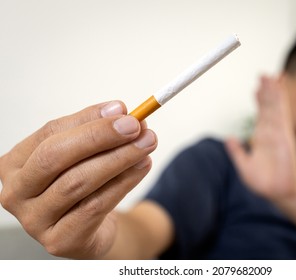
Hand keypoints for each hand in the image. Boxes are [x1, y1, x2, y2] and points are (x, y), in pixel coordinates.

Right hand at [0, 101, 156, 258]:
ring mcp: (34, 220)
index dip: (88, 119)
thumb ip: (96, 131)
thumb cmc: (81, 185)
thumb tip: (120, 111)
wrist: (88, 229)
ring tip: (146, 144)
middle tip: (135, 126)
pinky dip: (123, 182)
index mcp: (15, 163)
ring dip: (118, 158)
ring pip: (78, 182)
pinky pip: (95, 206)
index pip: (50, 132)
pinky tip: (142, 166)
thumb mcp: (83, 155)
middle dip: (100, 137)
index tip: (122, 109)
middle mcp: (16, 192)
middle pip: (55, 156)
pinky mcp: (59, 240)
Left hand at [226, 76, 295, 201]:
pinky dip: (280, 100)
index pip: (260, 115)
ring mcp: (278, 133)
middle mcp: (270, 133)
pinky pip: (281, 114)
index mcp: (261, 138)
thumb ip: (236, 152)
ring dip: (273, 91)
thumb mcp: (244, 166)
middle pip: (268, 107)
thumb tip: (228, 138)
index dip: (259, 101)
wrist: (280, 193)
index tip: (256, 88)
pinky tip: (279, 89)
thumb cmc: (264, 182)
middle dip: (266, 91)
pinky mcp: (284, 136)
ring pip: (274, 107)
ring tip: (270, 76)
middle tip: (263, 75)